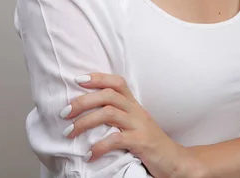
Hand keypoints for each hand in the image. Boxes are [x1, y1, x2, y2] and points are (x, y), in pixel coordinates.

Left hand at [60, 72, 205, 177]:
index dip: (98, 78)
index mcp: (134, 105)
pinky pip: (117, 139)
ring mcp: (140, 125)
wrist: (176, 161)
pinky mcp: (142, 142)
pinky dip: (100, 146)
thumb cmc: (150, 144)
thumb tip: (88, 114)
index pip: (117, 82)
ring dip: (85, 121)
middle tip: (63, 112)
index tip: (78, 80)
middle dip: (83, 101)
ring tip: (70, 132)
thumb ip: (118, 117)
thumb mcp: (135, 125)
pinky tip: (89, 154)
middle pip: (108, 95)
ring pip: (109, 113)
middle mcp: (137, 111)